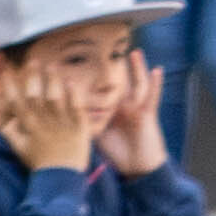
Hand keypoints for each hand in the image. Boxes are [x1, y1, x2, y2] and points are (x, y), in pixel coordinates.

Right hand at [0, 52, 101, 175]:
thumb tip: (4, 121)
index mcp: (29, 128)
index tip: (6, 72)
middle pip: (36, 96)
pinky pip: (77, 108)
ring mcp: (63, 124)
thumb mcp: (20, 150)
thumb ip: (12, 134)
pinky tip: (71, 82)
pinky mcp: (80, 127)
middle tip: (31, 61)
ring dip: (53, 81)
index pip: (16, 103)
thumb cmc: (39, 164)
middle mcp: (45, 123)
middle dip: (32, 78)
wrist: (61, 178)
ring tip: (51, 66)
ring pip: (56, 98)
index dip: (10, 86)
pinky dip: (74, 95)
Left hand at [91, 45, 171, 177]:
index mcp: (110, 110)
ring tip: (135, 53)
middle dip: (116, 68)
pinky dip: (155, 84)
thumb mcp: (97, 135)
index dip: (95, 78)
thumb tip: (58, 119)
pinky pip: (152, 97)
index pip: (102, 89)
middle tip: (109, 49)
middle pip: (120, 83)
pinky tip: (157, 71)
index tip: (83, 66)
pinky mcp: (148, 115)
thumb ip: (83, 124)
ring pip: (137, 85)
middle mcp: (124, 106)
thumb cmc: (118, 152)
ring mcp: (137, 109)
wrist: (139, 166)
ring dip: (137, 69)